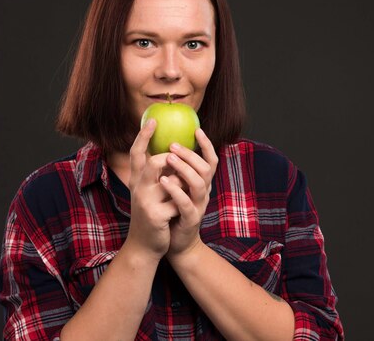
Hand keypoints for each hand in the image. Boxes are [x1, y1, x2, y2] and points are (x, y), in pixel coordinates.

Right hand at [124, 119, 180, 260]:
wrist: (145, 246)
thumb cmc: (153, 215)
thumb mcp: (152, 192)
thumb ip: (159, 174)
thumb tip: (174, 151)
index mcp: (137, 180)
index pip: (136, 152)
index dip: (143, 135)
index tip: (153, 120)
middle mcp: (138, 188)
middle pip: (155, 162)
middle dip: (173, 162)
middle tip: (181, 164)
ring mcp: (145, 202)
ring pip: (173, 182)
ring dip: (183, 187)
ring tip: (181, 196)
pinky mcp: (155, 216)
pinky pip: (179, 202)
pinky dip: (183, 206)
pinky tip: (177, 215)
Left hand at [161, 128, 217, 258]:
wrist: (174, 243)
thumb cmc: (173, 212)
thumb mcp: (176, 188)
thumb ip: (175, 170)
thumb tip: (166, 146)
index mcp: (201, 183)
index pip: (210, 160)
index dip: (207, 145)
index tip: (197, 129)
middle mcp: (204, 193)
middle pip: (205, 168)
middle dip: (190, 154)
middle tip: (172, 145)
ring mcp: (199, 206)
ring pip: (199, 184)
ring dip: (183, 169)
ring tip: (167, 158)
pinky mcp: (190, 219)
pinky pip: (185, 203)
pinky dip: (175, 191)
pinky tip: (163, 181)